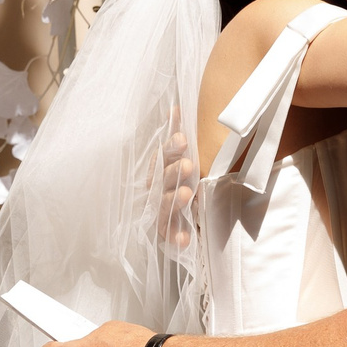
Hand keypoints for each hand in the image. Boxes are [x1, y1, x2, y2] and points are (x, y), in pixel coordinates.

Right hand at [157, 114, 197, 248]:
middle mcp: (157, 188)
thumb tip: (176, 107)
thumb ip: (177, 132)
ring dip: (174, 200)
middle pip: (162, 179)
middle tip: (189, 165)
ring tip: (187, 194)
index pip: (163, 156)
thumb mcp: (180, 156)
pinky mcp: (166, 231)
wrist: (181, 216)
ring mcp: (160, 210)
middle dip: (174, 171)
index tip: (183, 139)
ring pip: (163, 205)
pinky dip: (175, 237)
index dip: (171, 147)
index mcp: (161, 168)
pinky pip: (169, 235)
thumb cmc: (180, 179)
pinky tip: (184, 239)